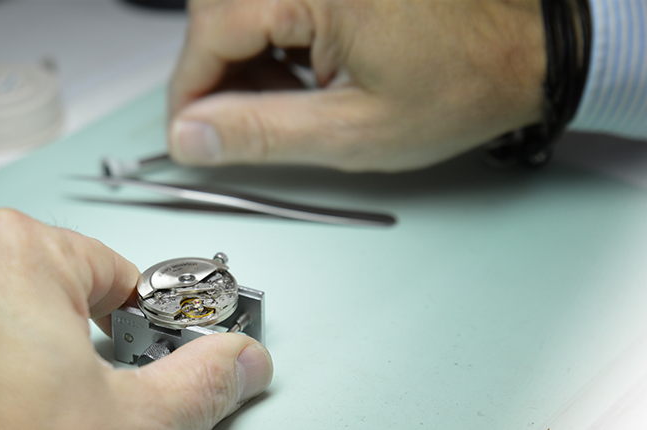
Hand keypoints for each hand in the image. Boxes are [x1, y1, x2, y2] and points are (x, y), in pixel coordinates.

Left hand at [0, 209, 271, 429]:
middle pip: (46, 282)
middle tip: (69, 391)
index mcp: (12, 249)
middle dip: (69, 333)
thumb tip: (242, 361)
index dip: (133, 317)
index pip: (109, 268)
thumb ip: (199, 381)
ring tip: (16, 401)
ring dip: (11, 342)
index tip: (135, 346)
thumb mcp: (128, 421)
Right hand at [168, 0, 545, 171]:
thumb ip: (261, 133)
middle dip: (219, 76)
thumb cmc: (460, 85)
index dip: (189, 91)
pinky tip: (306, 74)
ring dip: (248, 60)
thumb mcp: (352, 131)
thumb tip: (191, 138)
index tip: (188, 135)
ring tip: (292, 102)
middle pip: (220, 12)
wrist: (523, 51)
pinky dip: (276, 41)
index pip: (211, 29)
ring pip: (245, 7)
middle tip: (241, 126)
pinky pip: (278, 1)